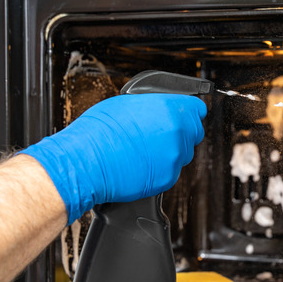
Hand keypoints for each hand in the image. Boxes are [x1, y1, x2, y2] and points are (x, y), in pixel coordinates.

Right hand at [20, 94, 206, 223]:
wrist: (86, 161)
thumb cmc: (98, 131)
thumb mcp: (125, 103)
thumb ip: (153, 105)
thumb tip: (160, 108)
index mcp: (170, 109)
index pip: (197, 109)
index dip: (189, 111)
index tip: (185, 115)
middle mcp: (177, 133)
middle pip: (194, 132)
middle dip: (181, 132)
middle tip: (159, 134)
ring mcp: (174, 157)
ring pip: (182, 153)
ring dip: (170, 151)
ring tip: (144, 150)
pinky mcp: (168, 178)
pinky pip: (170, 171)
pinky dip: (160, 169)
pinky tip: (140, 164)